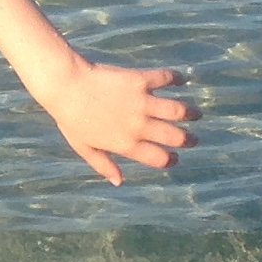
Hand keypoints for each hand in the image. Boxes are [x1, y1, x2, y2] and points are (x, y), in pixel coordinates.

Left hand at [37, 59, 196, 184]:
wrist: (65, 85)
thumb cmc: (71, 118)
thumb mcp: (84, 147)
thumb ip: (103, 165)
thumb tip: (119, 182)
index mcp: (126, 144)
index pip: (159, 158)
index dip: (170, 160)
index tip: (174, 157)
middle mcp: (138, 125)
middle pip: (175, 137)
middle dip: (188, 140)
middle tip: (192, 138)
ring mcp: (141, 102)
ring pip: (178, 110)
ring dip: (191, 113)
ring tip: (195, 114)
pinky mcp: (139, 80)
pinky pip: (165, 79)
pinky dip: (176, 79)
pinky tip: (179, 81)